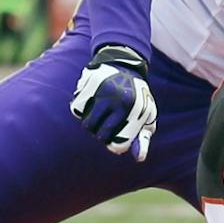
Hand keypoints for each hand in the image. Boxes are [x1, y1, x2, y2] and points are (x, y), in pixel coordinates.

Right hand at [69, 43, 157, 158]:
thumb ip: (143, 137)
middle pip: (100, 136)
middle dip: (102, 134)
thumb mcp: (146, 115)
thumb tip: (139, 158)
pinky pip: (77, 109)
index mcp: (137, 111)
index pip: (119, 143)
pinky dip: (81, 109)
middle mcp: (121, 101)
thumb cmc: (136, 97)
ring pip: (87, 125)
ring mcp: (104, 91)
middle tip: (105, 125)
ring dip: (91, 124)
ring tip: (98, 115)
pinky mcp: (90, 83)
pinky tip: (90, 102)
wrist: (125, 64)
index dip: (116, 146)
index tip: (115, 138)